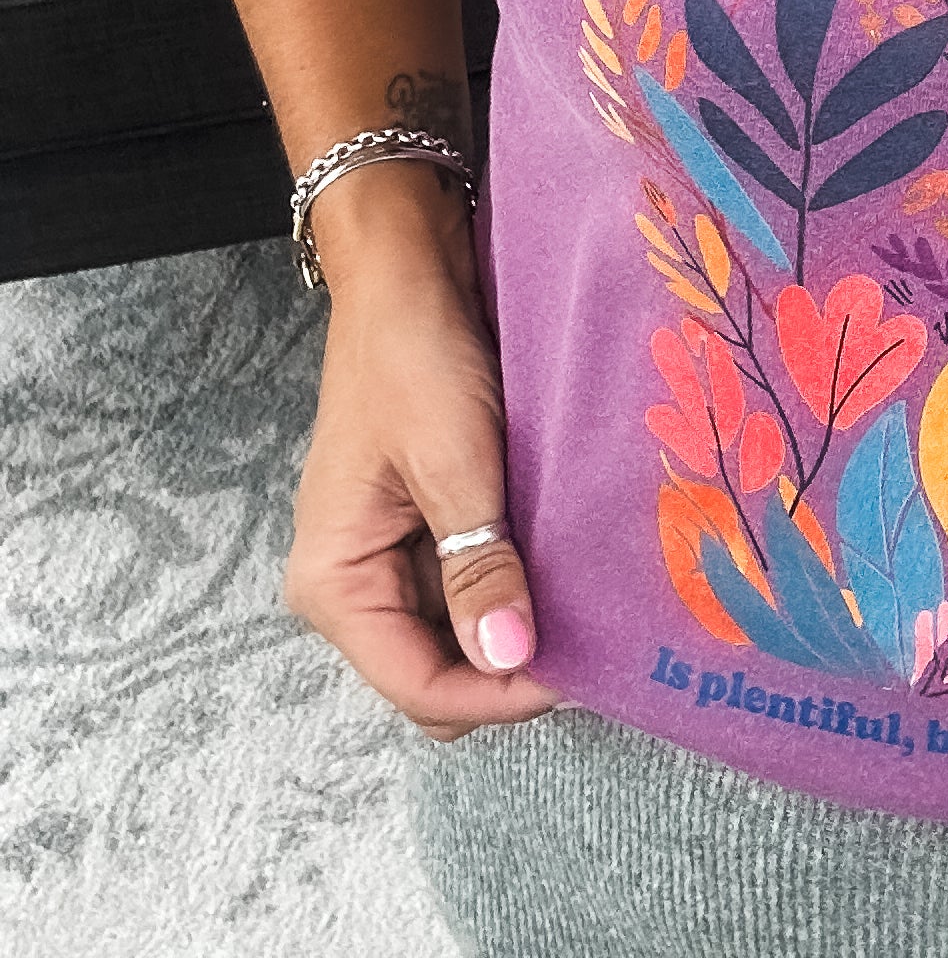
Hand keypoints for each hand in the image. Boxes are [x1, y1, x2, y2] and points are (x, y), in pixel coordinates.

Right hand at [283, 163, 557, 739]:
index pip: (419, 686)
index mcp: (336, 583)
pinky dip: (523, 581)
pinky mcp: (432, 522)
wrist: (410, 266)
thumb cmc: (414, 352)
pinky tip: (573, 565)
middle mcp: (358, 583)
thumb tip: (508, 656)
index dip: (498, 695)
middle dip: (512, 669)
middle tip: (597, 639)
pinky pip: (479, 581)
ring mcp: (396, 555)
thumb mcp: (452, 457)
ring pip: (466, 632)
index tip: (579, 670)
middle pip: (440, 673)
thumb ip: (477, 562)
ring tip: (596, 605)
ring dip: (524, 624)